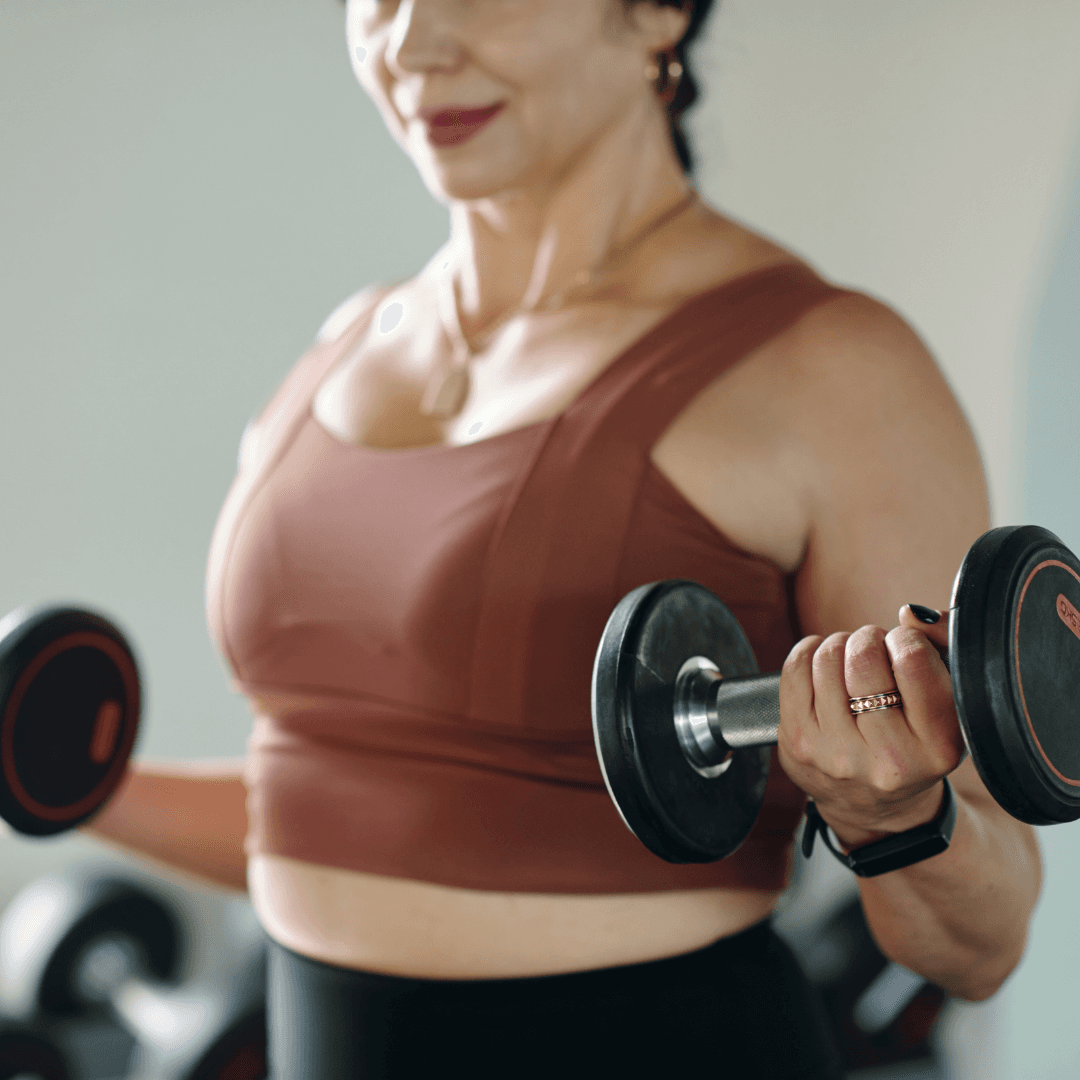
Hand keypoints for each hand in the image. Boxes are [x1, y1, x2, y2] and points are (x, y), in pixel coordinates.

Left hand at [777, 605, 965, 848]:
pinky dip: (809, 651)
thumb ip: (945, 646)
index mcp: (937, 746)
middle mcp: (887, 758)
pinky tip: (823, 664)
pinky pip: (794, 669)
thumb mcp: (948, 703)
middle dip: (868, 639)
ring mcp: (836, 755)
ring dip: (839, 645)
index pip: (912, 660)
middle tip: (874, 649)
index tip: (904, 646)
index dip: (905, 639)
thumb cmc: (915, 738)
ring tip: (851, 661)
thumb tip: (910, 614)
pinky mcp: (798, 745)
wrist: (875, 806)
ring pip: (826, 659)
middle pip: (863, 658)